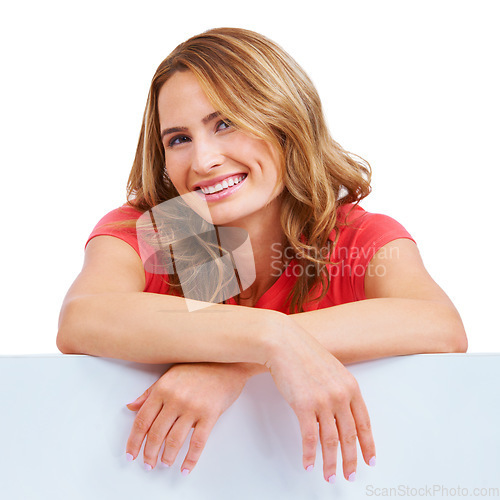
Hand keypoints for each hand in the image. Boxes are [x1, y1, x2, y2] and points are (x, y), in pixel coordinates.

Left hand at [125, 362, 248, 473]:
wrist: (228, 362)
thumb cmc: (199, 367)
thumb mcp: (170, 375)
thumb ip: (150, 392)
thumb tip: (131, 407)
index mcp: (162, 388)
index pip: (142, 420)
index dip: (134, 441)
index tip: (131, 453)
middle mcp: (175, 398)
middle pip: (156, 434)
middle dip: (149, 453)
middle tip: (148, 463)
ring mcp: (193, 407)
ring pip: (174, 441)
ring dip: (167, 457)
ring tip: (164, 463)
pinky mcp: (210, 414)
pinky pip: (197, 442)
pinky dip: (190, 459)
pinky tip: (185, 467)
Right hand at [265, 315, 375, 482]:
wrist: (283, 342)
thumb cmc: (302, 352)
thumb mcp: (331, 368)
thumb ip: (339, 389)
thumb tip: (339, 412)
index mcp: (350, 386)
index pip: (364, 422)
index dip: (368, 444)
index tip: (369, 459)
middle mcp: (340, 395)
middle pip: (350, 436)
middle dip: (351, 460)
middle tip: (350, 474)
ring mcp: (323, 401)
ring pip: (331, 441)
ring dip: (330, 462)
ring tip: (329, 475)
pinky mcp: (304, 405)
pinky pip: (309, 437)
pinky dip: (309, 454)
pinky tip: (309, 463)